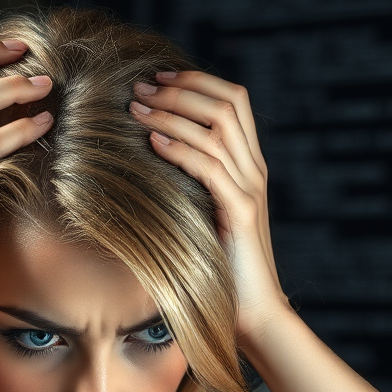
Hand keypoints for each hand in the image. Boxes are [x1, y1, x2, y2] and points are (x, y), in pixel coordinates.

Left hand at [129, 71, 287, 346]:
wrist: (253, 311)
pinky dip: (181, 150)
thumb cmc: (221, 268)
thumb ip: (190, 185)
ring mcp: (250, 189)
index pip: (232, 100)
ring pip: (217, 128)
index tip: (156, 81)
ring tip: (138, 110)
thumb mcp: (204, 215)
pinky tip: (154, 143)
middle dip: (182, 88)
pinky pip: (211, 168)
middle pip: (228, 102)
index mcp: (248, 166)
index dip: (195, 82)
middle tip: (141, 89)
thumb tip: (150, 159)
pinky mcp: (241, 213)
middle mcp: (254, 170)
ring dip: (173, 113)